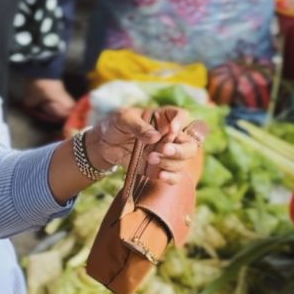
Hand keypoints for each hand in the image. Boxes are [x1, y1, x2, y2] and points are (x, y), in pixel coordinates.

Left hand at [85, 107, 205, 183]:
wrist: (103, 144)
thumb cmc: (115, 125)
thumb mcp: (123, 119)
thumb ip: (138, 126)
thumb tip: (155, 137)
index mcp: (163, 118)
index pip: (182, 115)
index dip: (181, 122)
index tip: (171, 130)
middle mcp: (169, 136)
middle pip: (190, 144)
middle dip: (180, 150)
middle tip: (163, 150)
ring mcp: (166, 154)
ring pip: (183, 162)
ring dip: (170, 163)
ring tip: (150, 159)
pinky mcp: (159, 168)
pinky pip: (174, 176)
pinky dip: (170, 177)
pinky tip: (159, 175)